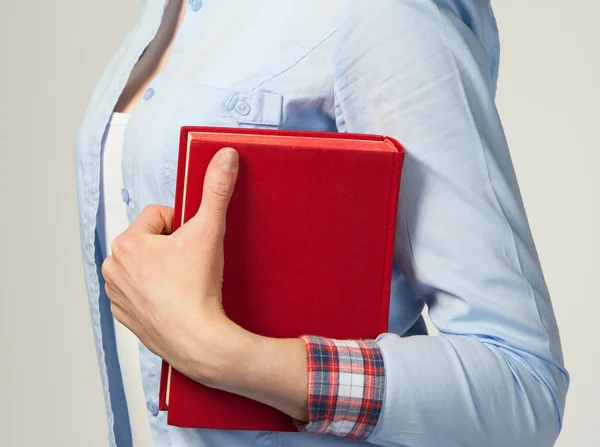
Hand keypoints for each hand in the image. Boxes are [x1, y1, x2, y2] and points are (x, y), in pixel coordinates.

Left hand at [101, 146, 308, 420]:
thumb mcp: (209, 230)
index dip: (182, 226)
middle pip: (150, 240)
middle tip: (191, 264)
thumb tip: (226, 156)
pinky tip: (174, 299)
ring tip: (183, 284)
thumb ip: (216, 190)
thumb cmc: (199, 287)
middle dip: (171, 247)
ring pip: (144, 265)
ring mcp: (116, 294)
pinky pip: (140, 291)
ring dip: (162, 268)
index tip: (194, 244)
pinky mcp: (124, 315)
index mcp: (127, 242)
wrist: (198, 340)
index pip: (158, 215)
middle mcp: (113, 266)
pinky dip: (155, 291)